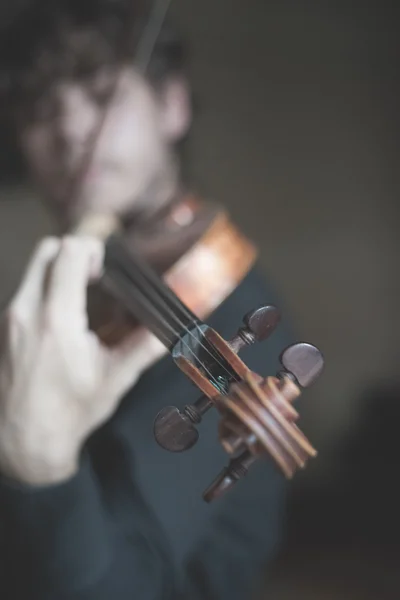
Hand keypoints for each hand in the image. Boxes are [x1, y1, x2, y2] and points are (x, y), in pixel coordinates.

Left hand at [0, 236, 165, 484]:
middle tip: (93, 275)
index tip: (105, 268)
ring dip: (56, 271)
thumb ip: (144, 347)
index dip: (92, 250)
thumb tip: (174, 327)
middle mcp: (25, 311)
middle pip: (46, 250)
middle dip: (73, 252)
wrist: (23, 443)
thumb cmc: (70, 413)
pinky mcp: (0, 328)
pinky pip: (23, 291)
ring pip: (31, 270)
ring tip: (78, 297)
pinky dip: (42, 291)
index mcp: (57, 320)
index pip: (69, 254)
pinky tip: (58, 321)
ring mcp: (7, 318)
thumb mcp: (113, 380)